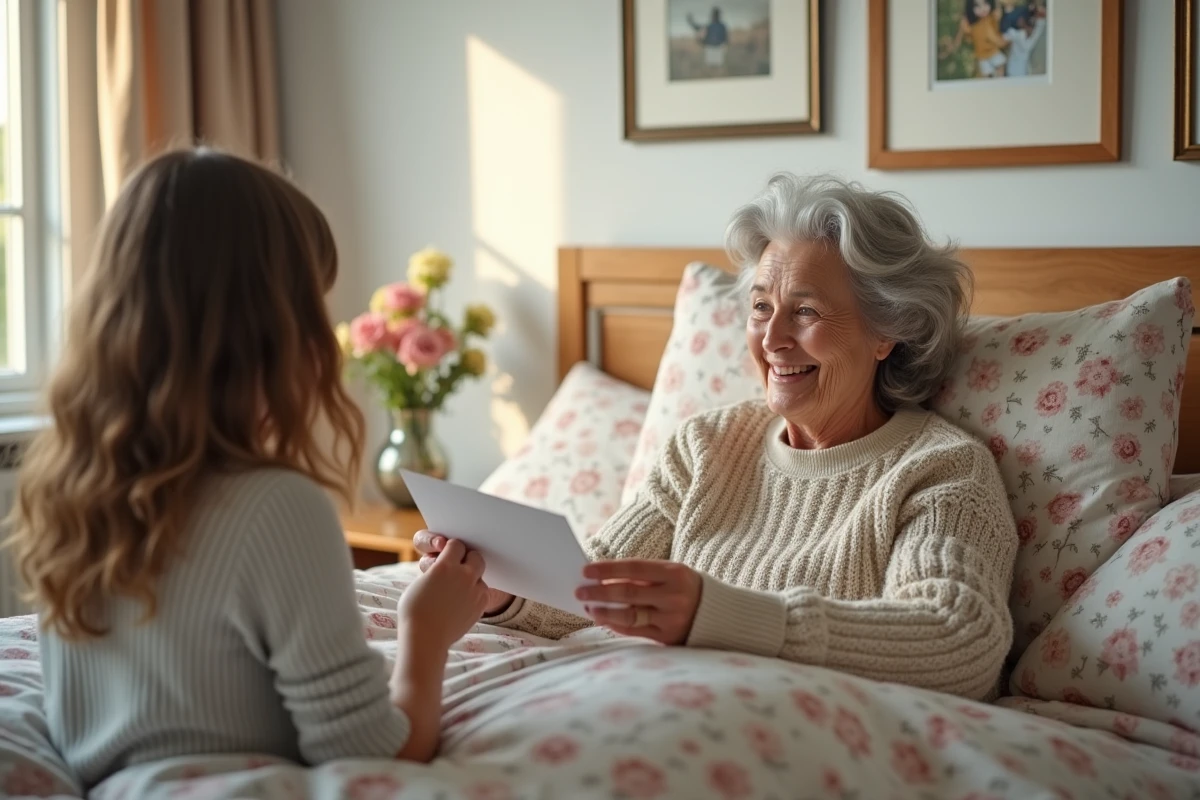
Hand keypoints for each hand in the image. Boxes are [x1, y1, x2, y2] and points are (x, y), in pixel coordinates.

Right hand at [398, 539, 489, 651]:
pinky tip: (462, 603)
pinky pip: (482, 592)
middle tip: (459, 568)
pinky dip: (475, 594)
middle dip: (468, 560)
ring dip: (472, 579)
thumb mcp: (420, 582)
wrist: (426, 638)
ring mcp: (474, 589)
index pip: (457, 545)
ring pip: (480, 576)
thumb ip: (434, 569)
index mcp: (445, 566)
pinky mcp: (481, 604)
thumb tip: (441, 565)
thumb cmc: (415, 611)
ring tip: (458, 591)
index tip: (448, 555)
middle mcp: (463, 575)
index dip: (452, 550)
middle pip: (476, 556)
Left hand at [575, 560, 701, 645]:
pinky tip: (603, 618)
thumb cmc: (685, 588)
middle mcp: (674, 596)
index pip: (634, 568)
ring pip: (629, 615)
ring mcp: (671, 619)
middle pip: (628, 593)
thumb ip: (643, 576)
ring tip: (589, 606)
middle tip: (580, 591)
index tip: (586, 570)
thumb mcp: (672, 574)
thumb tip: (604, 578)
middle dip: (600, 592)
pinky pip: (635, 631)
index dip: (608, 569)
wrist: (719, 615)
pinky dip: (615, 624)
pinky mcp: (668, 638)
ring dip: (604, 611)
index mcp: (675, 573)